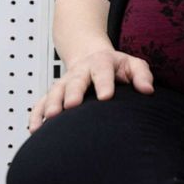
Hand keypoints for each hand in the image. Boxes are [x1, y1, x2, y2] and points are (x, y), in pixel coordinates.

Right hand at [27, 48, 153, 132]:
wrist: (90, 55)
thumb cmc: (115, 65)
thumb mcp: (132, 64)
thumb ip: (142, 75)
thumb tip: (148, 91)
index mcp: (101, 63)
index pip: (103, 72)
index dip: (104, 84)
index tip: (106, 97)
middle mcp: (80, 72)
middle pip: (75, 81)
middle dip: (72, 93)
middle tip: (71, 106)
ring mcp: (65, 82)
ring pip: (55, 91)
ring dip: (52, 104)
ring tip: (51, 118)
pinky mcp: (54, 93)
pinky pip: (41, 103)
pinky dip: (36, 114)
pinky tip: (35, 129)